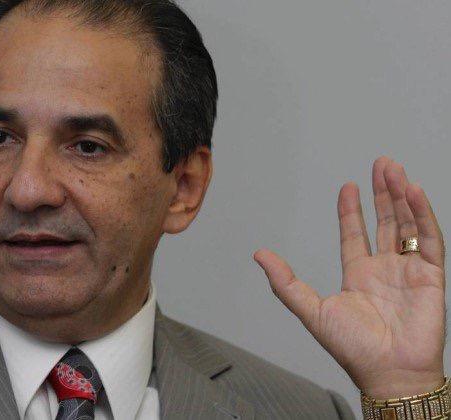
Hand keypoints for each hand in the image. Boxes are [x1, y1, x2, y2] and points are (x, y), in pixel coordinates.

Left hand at [254, 156, 445, 398]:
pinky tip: (414, 192)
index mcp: (358, 275)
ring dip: (401, 196)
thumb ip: (286, 283)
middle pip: (384, 222)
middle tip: (381, 164)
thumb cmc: (353, 349)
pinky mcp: (431, 276)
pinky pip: (429, 239)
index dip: (351, 210)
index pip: (355, 234)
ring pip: (407, 224)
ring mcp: (408, 271)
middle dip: (382, 193)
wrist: (388, 373)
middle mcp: (384, 269)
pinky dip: (422, 215)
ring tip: (394, 169)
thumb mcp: (312, 311)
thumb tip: (259, 254)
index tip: (348, 186)